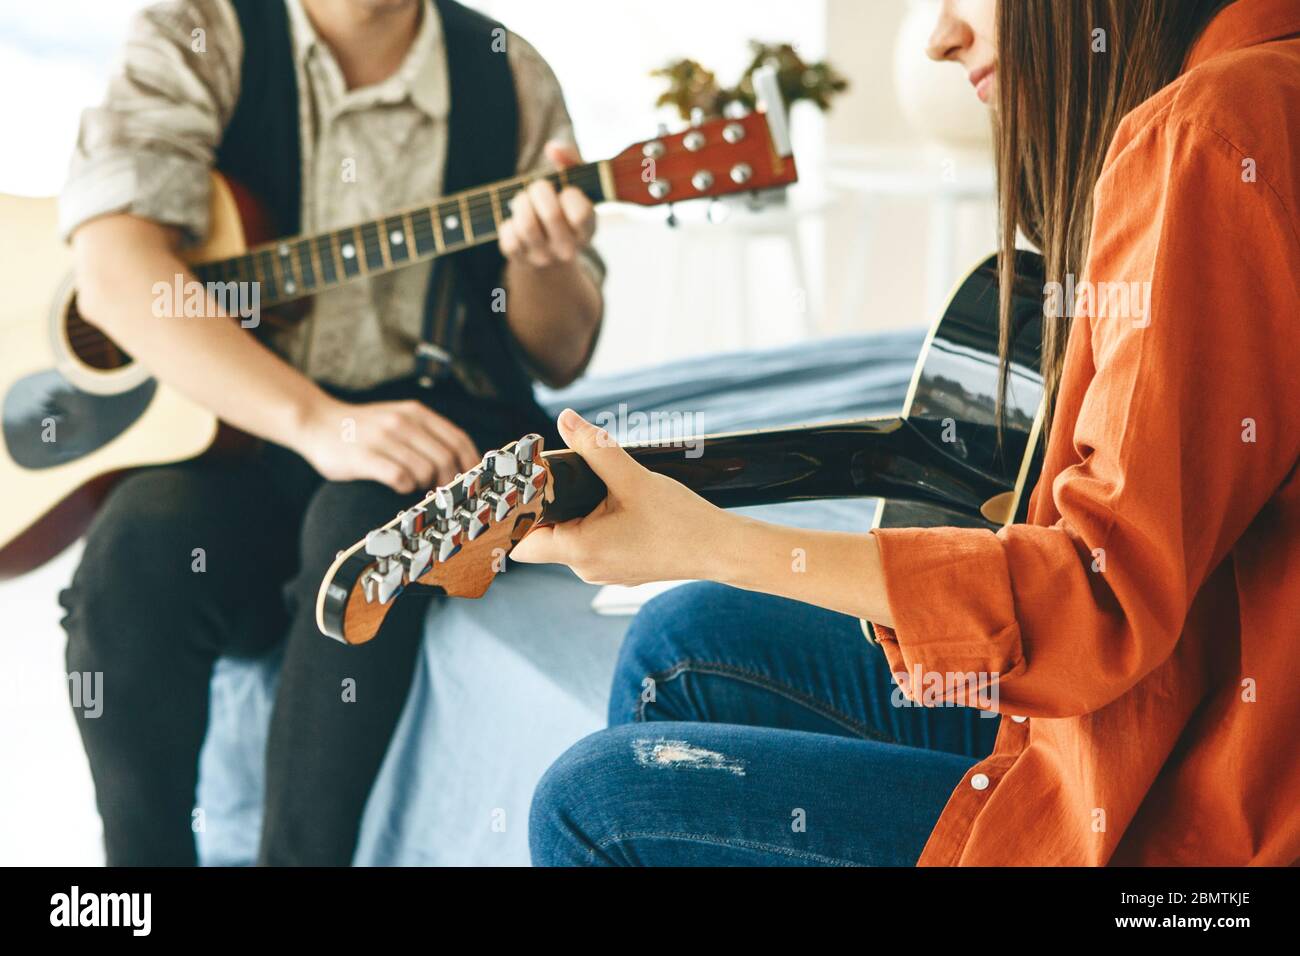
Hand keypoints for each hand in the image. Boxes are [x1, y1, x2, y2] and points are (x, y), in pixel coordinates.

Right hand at [291, 396, 479, 493]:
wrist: (316, 422)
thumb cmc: (363, 428)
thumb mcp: (399, 419)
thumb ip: (427, 434)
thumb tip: (461, 462)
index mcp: (416, 413)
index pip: (458, 440)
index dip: (471, 464)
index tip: (473, 481)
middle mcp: (402, 422)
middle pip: (446, 459)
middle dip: (449, 481)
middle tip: (440, 491)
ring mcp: (383, 439)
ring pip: (425, 470)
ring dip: (426, 485)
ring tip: (415, 486)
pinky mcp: (364, 457)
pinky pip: (400, 478)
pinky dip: (405, 487)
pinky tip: (398, 486)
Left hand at [498, 141, 595, 267]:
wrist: (549, 248)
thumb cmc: (564, 206)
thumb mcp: (576, 183)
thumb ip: (571, 160)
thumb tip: (552, 148)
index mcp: (587, 230)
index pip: (581, 214)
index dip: (570, 195)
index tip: (567, 191)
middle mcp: (569, 249)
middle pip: (551, 215)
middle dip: (539, 190)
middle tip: (538, 187)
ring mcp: (544, 258)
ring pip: (526, 226)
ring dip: (521, 203)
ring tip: (524, 200)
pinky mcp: (521, 260)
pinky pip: (508, 237)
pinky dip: (508, 223)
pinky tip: (516, 221)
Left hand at [510, 409, 728, 584]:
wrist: (721, 549)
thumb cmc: (681, 521)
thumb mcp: (633, 478)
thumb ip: (595, 448)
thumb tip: (566, 420)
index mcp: (580, 551)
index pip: (521, 544)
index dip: (515, 516)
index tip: (524, 487)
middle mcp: (586, 568)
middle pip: (545, 537)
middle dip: (549, 506)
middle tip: (562, 474)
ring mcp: (604, 572)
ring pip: (570, 540)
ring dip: (574, 513)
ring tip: (594, 485)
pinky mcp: (620, 569)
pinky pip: (593, 545)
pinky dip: (594, 524)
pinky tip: (615, 504)